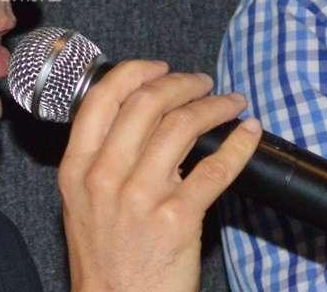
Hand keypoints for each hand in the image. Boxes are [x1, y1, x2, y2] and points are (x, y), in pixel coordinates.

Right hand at [57, 61, 260, 291]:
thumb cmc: (103, 259)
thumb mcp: (81, 202)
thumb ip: (100, 160)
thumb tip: (141, 119)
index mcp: (78, 167)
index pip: (104, 99)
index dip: (137, 73)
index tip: (160, 68)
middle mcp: (105, 175)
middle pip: (148, 104)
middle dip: (182, 84)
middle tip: (202, 83)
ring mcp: (141, 195)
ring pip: (183, 127)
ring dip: (214, 107)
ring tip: (230, 104)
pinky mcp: (178, 217)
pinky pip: (215, 168)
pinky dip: (238, 145)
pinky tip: (248, 135)